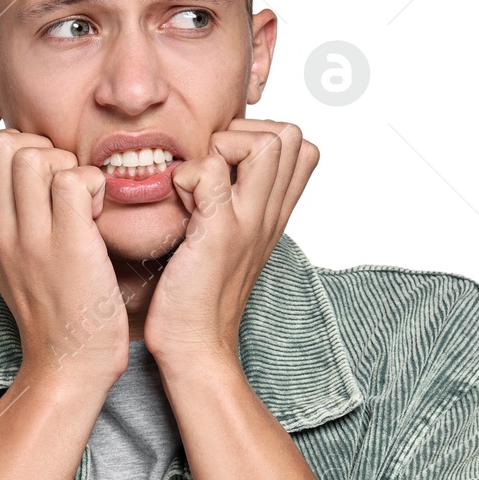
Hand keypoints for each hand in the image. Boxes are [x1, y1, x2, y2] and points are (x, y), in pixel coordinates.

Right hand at [0, 128, 130, 386]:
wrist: (69, 362)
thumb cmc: (52, 307)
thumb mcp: (11, 257)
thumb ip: (9, 212)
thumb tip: (21, 162)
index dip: (9, 144)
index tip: (36, 174)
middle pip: (2, 142)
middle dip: (40, 147)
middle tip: (62, 183)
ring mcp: (31, 238)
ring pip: (36, 155)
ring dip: (69, 165)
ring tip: (81, 201)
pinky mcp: (69, 246)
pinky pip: (74, 180)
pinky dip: (94, 185)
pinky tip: (98, 214)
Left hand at [144, 118, 318, 366]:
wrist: (195, 347)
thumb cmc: (198, 296)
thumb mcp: (228, 243)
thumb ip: (231, 205)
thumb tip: (212, 169)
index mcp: (273, 215)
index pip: (302, 147)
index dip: (261, 137)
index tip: (227, 165)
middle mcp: (269, 214)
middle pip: (290, 135)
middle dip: (243, 132)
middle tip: (212, 167)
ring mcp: (249, 222)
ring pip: (265, 143)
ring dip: (221, 146)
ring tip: (198, 184)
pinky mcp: (219, 233)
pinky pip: (209, 172)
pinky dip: (185, 175)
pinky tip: (176, 205)